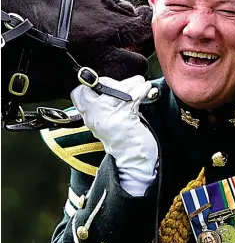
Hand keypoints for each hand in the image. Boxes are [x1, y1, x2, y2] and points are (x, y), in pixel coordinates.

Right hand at [71, 76, 157, 196]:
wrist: (134, 161)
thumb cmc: (125, 136)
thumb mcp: (109, 119)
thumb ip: (106, 102)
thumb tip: (113, 81)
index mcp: (89, 116)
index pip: (79, 93)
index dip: (93, 83)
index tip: (107, 82)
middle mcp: (94, 117)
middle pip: (101, 87)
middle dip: (118, 82)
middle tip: (133, 81)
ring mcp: (108, 118)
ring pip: (120, 90)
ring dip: (134, 83)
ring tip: (142, 83)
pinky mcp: (123, 120)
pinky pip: (133, 97)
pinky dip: (142, 90)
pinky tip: (147, 89)